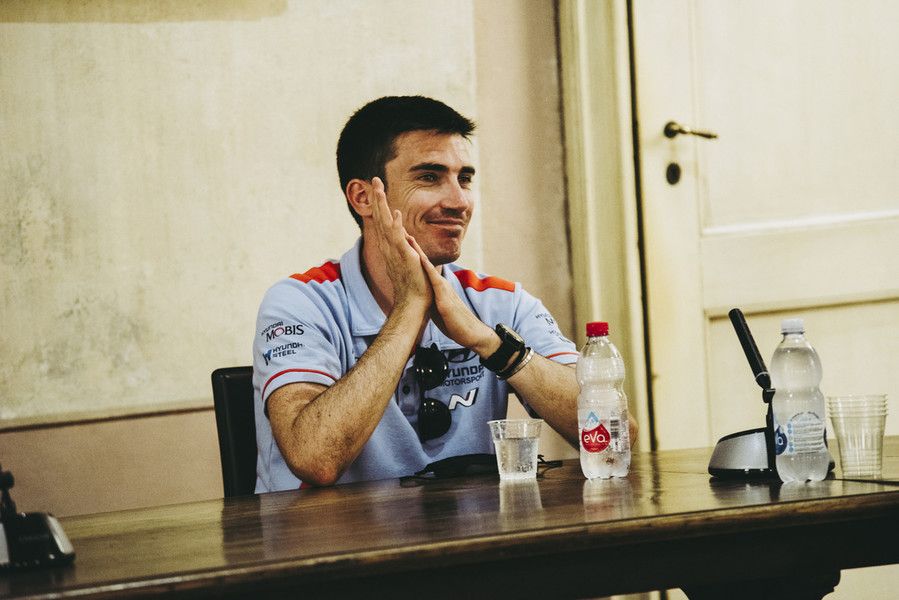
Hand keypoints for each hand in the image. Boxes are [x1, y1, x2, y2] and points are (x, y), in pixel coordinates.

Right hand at [368, 177, 431, 308]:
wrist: (414, 303)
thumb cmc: (415, 286)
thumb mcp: (411, 261)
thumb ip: (409, 248)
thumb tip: (409, 237)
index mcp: (392, 248)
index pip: (384, 222)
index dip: (381, 206)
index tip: (379, 191)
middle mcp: (389, 247)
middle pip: (381, 218)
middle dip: (378, 198)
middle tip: (374, 179)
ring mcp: (395, 251)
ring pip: (386, 223)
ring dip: (382, 204)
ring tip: (378, 186)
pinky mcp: (403, 257)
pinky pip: (398, 238)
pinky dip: (396, 225)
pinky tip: (396, 212)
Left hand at [408, 237, 497, 355]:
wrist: (472, 334)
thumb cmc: (455, 324)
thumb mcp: (438, 309)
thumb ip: (431, 299)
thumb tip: (421, 298)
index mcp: (438, 287)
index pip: (424, 267)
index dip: (414, 255)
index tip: (404, 242)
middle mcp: (440, 284)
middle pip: (425, 262)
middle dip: (414, 248)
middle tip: (402, 231)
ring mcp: (443, 290)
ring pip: (428, 267)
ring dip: (418, 253)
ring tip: (408, 238)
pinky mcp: (444, 299)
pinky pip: (434, 281)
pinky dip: (427, 270)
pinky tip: (421, 260)